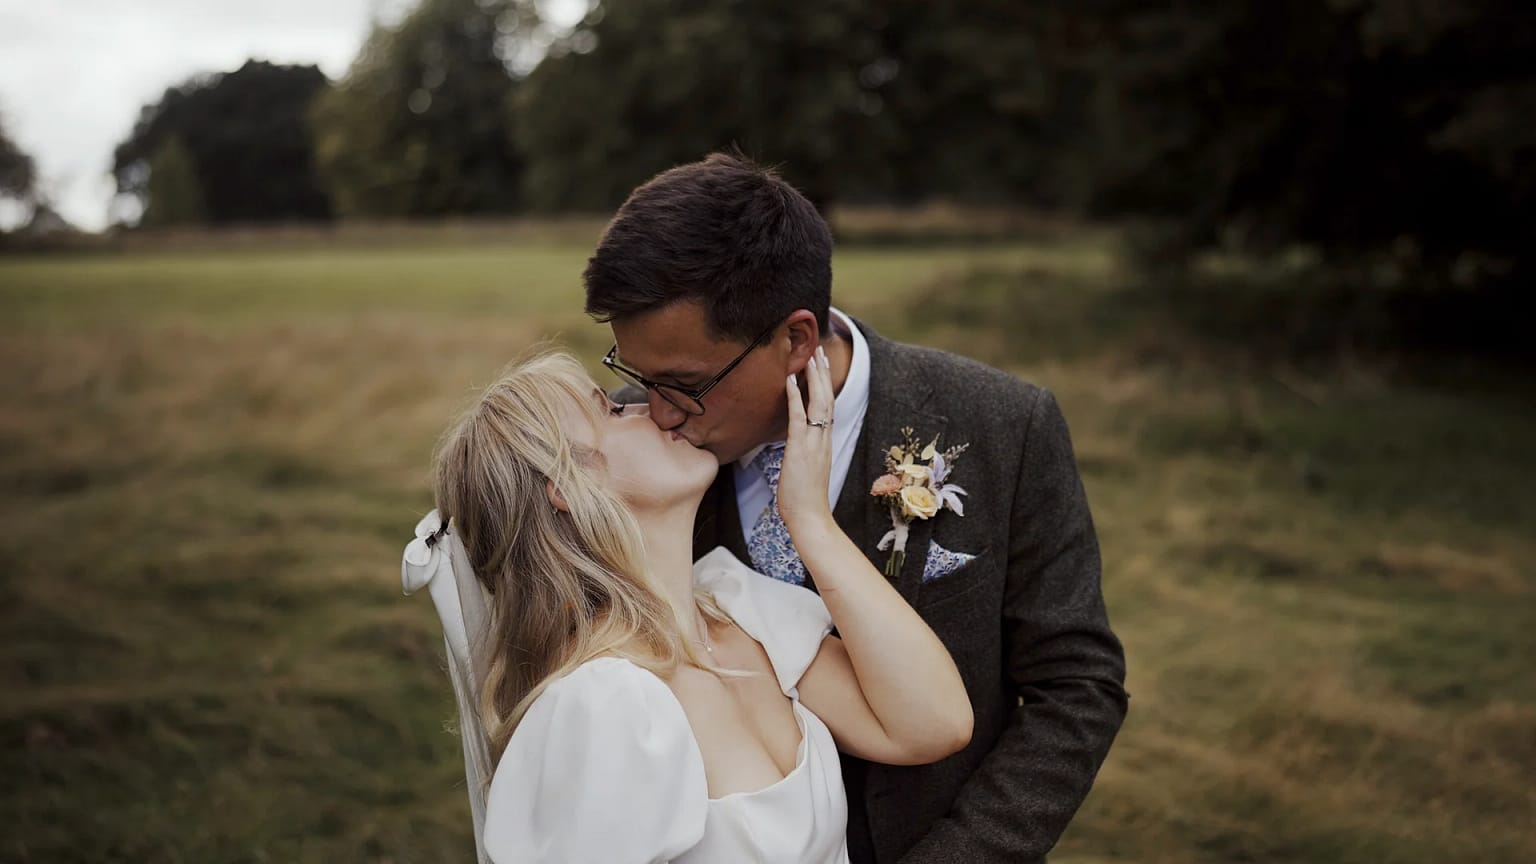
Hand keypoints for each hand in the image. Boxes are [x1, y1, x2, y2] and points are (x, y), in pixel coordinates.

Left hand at [777, 346, 835, 538]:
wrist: (811, 519)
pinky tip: (789, 380)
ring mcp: (814, 443)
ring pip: (818, 403)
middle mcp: (823, 439)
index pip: (828, 407)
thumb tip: (798, 447)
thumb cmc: (805, 500)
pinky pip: (798, 417)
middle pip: (827, 399)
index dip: (826, 385)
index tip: (822, 366)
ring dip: (813, 377)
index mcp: (825, 443)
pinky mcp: (800, 449)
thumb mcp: (806, 471)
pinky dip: (795, 396)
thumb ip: (806, 455)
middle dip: (823, 373)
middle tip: (819, 350)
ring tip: (809, 356)